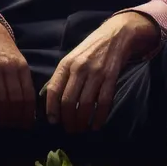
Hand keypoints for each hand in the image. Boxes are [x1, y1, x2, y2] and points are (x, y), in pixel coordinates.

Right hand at [0, 11, 34, 128]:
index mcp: (22, 67)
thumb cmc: (2, 48)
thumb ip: (22, 79)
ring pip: (0, 97)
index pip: (28, 95)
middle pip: (15, 99)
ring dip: (1, 114)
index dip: (27, 113)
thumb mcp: (17, 60)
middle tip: (13, 126)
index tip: (26, 125)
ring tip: (2, 122)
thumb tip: (28, 105)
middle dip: (15, 117)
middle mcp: (9, 67)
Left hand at [44, 12, 158, 133]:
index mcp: (65, 64)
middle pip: (68, 101)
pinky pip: (103, 102)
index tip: (53, 122)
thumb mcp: (72, 58)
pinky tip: (96, 125)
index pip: (53, 90)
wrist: (116, 35)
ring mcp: (96, 73)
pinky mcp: (111, 77)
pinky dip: (99, 117)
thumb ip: (62, 77)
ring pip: (85, 104)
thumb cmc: (90, 50)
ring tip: (81, 129)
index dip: (51, 109)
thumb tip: (50, 101)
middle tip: (69, 130)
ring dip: (82, 121)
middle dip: (67, 120)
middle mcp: (79, 69)